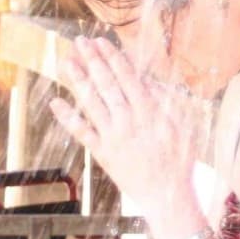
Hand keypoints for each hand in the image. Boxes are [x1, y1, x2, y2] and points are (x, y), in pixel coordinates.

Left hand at [50, 37, 208, 220]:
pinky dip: (68, 118)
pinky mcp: (103, 154)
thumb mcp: (183, 127)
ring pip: (92, 103)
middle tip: (79, 42)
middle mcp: (128, 121)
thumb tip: (147, 82)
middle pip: (106, 85)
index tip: (101, 42)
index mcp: (150, 112)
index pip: (127, 78)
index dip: (112, 58)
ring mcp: (113, 137)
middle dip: (92, 61)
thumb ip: (165, 103)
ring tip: (67, 61)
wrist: (169, 196)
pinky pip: (82, 133)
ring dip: (78, 81)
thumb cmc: (181, 161)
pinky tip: (56, 103)